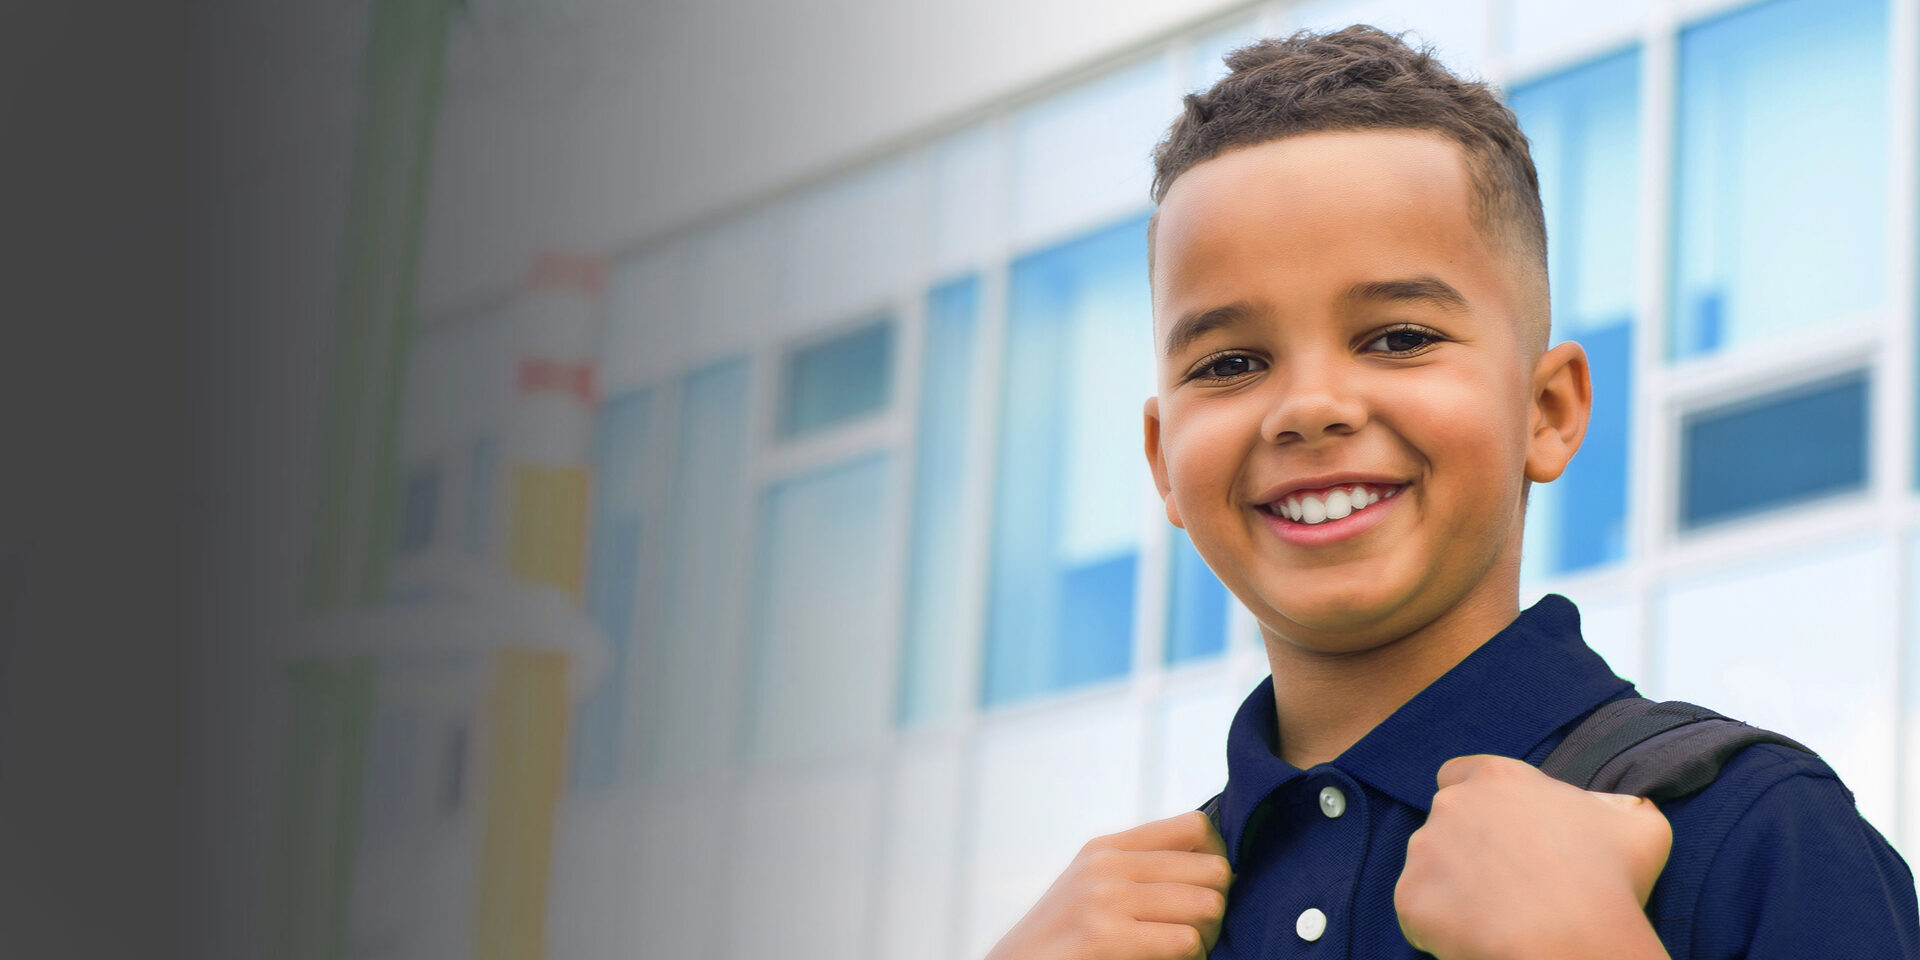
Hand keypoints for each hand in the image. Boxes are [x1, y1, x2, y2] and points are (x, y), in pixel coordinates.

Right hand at [985, 810, 1234, 959]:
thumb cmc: (1062, 940)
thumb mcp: (1093, 888)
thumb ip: (1141, 871)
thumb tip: (1214, 869)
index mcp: (1107, 848)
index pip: (1195, 827)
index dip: (1217, 859)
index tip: (1208, 889)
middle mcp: (1107, 865)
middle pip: (1212, 869)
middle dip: (1217, 904)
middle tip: (1201, 929)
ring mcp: (1105, 899)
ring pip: (1206, 906)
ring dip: (1206, 936)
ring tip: (1186, 948)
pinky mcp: (1105, 937)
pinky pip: (1185, 941)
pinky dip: (1191, 958)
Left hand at [1394, 755, 1672, 959]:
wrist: (1574, 941)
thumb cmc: (1611, 881)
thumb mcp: (1638, 825)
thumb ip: (1616, 806)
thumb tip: (1613, 809)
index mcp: (1498, 778)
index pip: (1461, 774)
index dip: (1476, 804)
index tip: (1498, 833)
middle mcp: (1452, 804)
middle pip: (1445, 823)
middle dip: (1465, 849)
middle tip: (1507, 884)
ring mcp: (1424, 850)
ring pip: (1428, 868)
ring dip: (1452, 889)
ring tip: (1498, 916)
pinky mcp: (1409, 898)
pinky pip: (1417, 913)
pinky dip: (1439, 929)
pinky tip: (1478, 938)